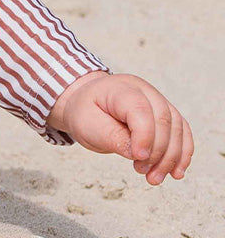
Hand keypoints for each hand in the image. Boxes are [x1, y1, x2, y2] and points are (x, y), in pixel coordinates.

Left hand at [46, 70, 193, 184]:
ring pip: (177, 127)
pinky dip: (182, 153)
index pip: (141, 109)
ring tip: (154, 177)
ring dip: (171, 158)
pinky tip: (175, 172)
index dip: (144, 137)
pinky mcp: (164, 114)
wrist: (85, 104)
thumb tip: (141, 155)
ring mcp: (156, 99)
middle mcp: (143, 89)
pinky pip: (182, 132)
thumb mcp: (88, 125)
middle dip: (158, 152)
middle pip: (163, 119)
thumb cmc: (85, 113)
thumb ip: (113, 137)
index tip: (137, 160)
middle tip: (142, 171)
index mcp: (120, 88)